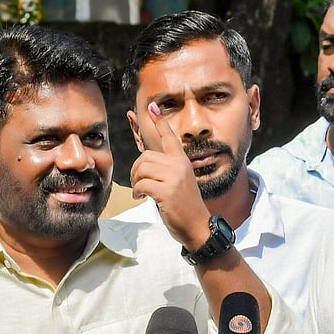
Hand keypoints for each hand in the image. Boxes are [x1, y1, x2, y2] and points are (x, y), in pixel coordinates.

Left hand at [129, 102, 211, 250]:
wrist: (198, 226)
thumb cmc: (184, 206)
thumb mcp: (178, 182)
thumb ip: (165, 171)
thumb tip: (144, 167)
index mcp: (182, 161)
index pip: (169, 138)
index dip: (160, 122)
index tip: (152, 107)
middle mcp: (179, 165)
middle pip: (145, 157)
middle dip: (136, 170)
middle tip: (137, 183)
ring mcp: (174, 178)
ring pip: (142, 169)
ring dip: (136, 182)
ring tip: (140, 191)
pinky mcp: (167, 191)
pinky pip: (141, 185)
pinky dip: (138, 192)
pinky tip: (142, 198)